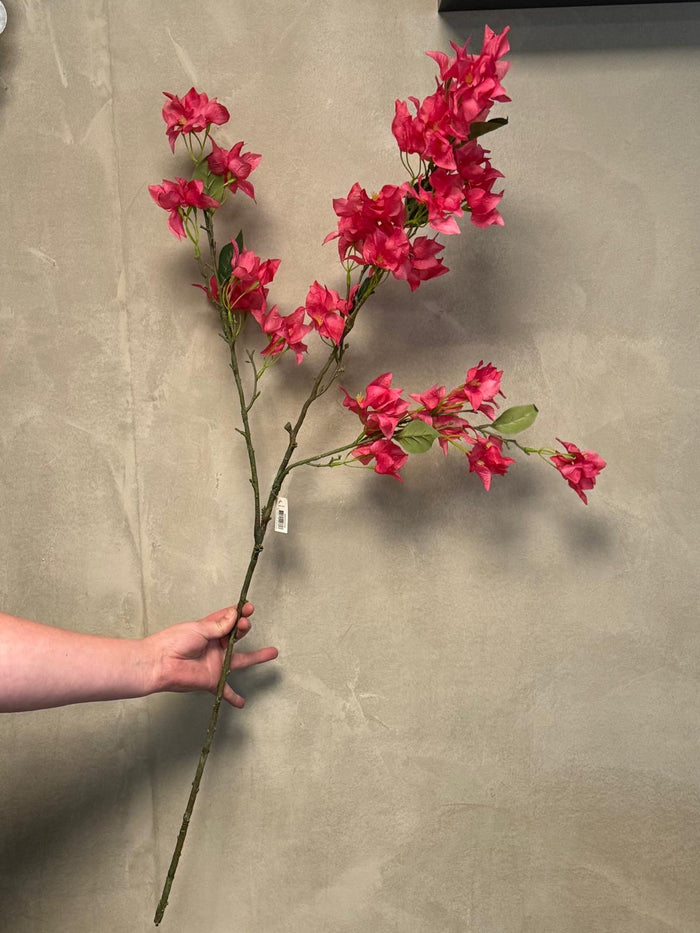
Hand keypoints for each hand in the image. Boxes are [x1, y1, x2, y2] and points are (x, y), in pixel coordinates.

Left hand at [147, 604, 277, 706]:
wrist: (160, 663)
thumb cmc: (174, 642)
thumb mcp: (198, 628)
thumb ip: (219, 625)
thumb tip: (235, 615)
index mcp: (208, 630)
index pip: (228, 619)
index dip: (240, 613)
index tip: (248, 608)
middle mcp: (214, 646)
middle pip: (236, 636)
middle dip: (243, 627)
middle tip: (245, 625)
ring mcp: (215, 663)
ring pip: (240, 659)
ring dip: (257, 657)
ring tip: (273, 652)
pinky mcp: (212, 680)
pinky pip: (225, 690)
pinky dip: (233, 698)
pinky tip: (242, 703)